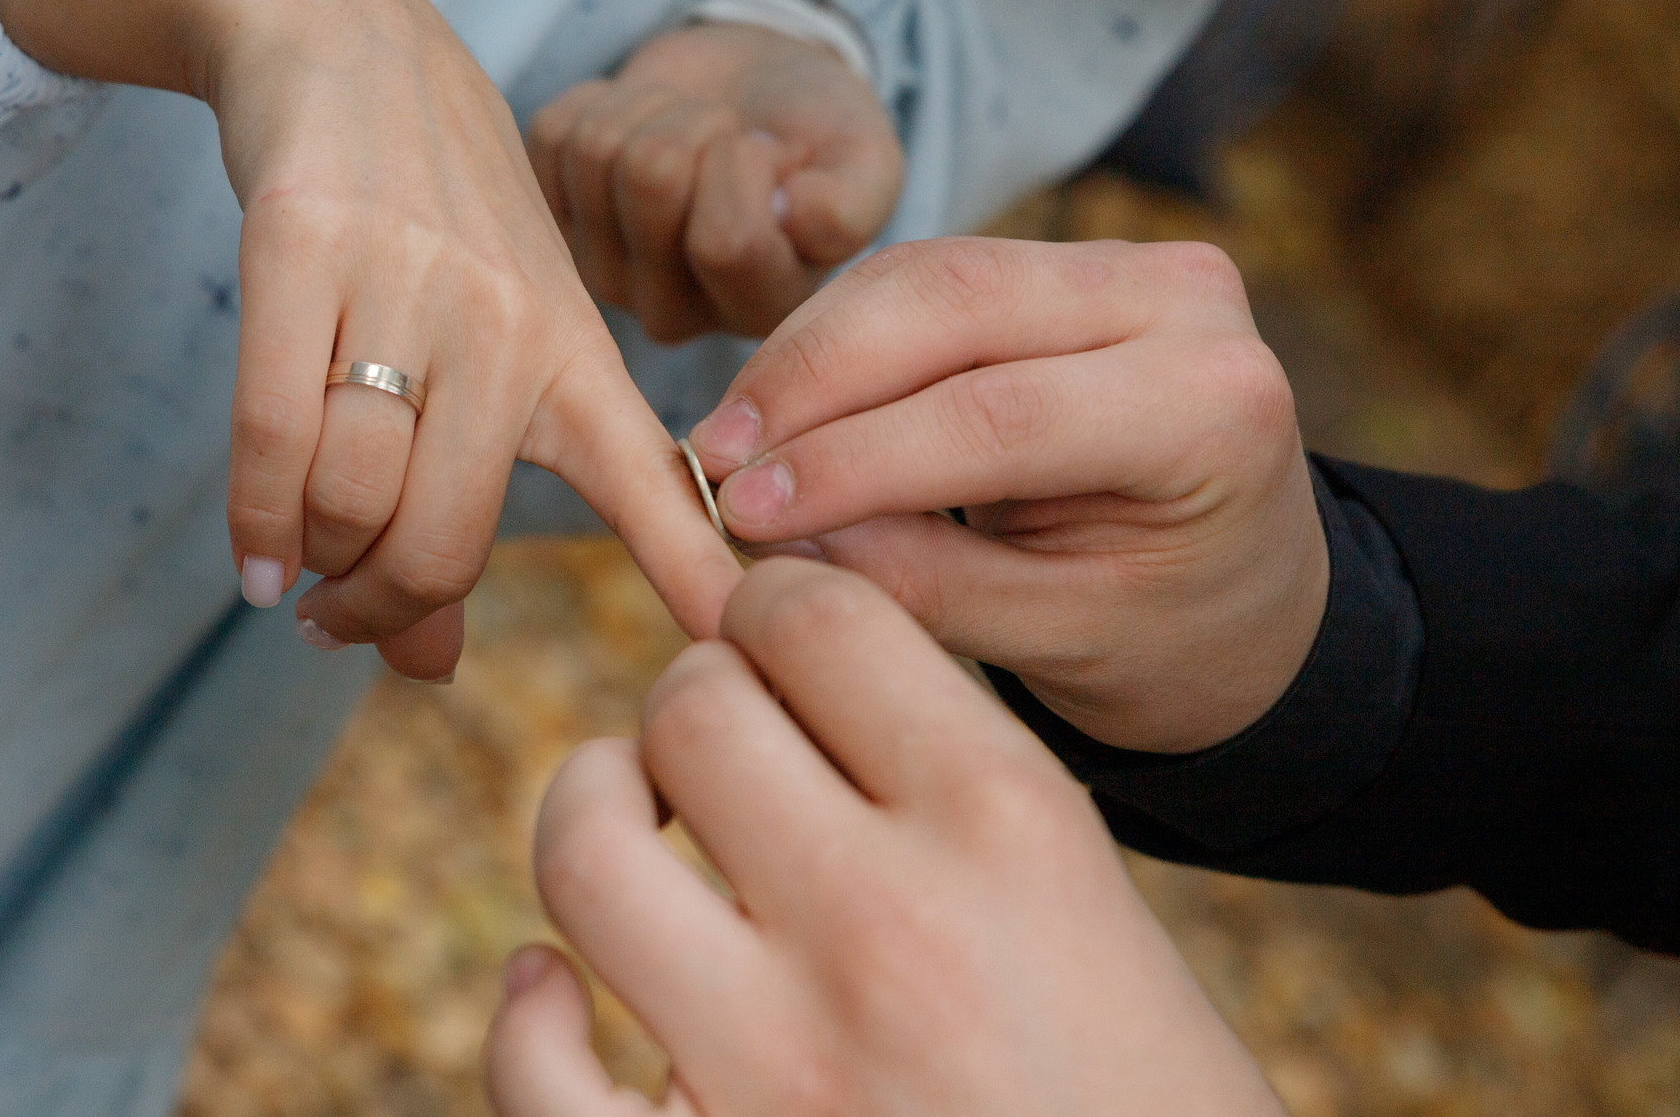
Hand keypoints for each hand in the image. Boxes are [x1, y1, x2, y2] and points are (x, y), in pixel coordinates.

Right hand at [3, 0, 741, 678]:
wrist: (345, 37)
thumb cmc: (430, 221)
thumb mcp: (491, 339)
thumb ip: (470, 499)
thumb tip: (427, 668)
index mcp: (576, 349)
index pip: (655, 483)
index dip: (699, 575)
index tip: (742, 652)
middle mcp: (506, 321)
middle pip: (446, 539)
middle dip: (384, 611)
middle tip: (344, 625)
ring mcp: (406, 282)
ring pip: (354, 497)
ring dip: (311, 567)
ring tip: (295, 576)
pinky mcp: (302, 244)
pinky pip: (273, 435)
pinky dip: (257, 524)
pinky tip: (255, 562)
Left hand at [485, 560, 1279, 1116]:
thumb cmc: (1150, 1115)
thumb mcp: (1100, 921)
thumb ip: (961, 801)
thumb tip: (802, 691)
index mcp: (1009, 832)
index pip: (819, 618)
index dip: (780, 613)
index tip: (781, 649)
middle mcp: (885, 929)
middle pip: (692, 707)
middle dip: (697, 706)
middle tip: (723, 752)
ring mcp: (773, 1068)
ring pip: (583, 848)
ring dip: (595, 815)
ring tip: (632, 827)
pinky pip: (533, 1068)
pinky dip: (528, 1020)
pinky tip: (560, 992)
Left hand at [526, 21, 903, 343]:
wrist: (756, 96)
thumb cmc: (817, 135)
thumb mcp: (866, 162)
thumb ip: (853, 202)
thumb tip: (800, 216)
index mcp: (759, 312)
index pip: (726, 241)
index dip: (746, 162)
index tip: (772, 150)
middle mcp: (672, 312)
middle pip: (652, 179)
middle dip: (699, 121)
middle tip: (728, 132)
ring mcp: (601, 270)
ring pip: (597, 149)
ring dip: (653, 106)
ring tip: (690, 126)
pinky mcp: (551, 217)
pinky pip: (554, 130)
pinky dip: (604, 97)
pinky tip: (642, 124)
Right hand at [684, 238, 1324, 754]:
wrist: (1247, 594)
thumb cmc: (1166, 637)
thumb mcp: (1059, 640)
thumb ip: (923, 583)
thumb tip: (769, 532)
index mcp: (1216, 407)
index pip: (1001, 412)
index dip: (854, 458)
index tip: (741, 509)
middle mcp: (1185, 299)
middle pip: (953, 301)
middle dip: (810, 378)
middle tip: (711, 459)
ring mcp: (1128, 262)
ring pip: (923, 273)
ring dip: (809, 353)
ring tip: (729, 442)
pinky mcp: (1068, 260)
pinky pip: (927, 278)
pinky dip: (839, 340)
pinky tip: (778, 406)